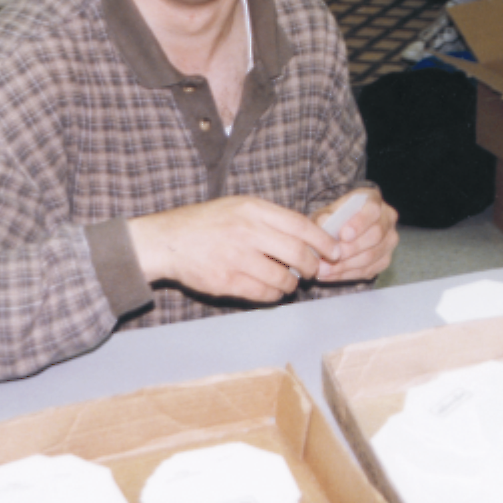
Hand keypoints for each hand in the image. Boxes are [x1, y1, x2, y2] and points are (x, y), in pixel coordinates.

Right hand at [128, 196, 341, 303]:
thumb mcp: (238, 207)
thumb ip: (270, 218)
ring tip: (290, 282)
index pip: (300, 225)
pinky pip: (263, 294)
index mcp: (252, 209)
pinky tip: (272, 290)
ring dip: (292, 284)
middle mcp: (247, 231)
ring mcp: (236, 258)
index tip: (334, 250)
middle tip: (313, 270)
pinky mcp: (227, 281)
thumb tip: (308, 236)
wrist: (168, 241)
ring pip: (283, 278)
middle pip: (297, 253)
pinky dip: (274, 295)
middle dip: (312, 266)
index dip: (323, 241)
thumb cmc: (207, 223)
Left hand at [313, 189, 398, 283]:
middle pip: (375, 236)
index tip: (343, 235)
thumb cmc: (334, 217)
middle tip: (330, 257)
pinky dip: (347, 274)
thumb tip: (325, 223)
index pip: (373, 210)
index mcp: (374, 200)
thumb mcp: (326, 212)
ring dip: (345, 266)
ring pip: (371, 256)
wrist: (340, 230)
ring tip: (324, 269)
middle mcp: (387, 219)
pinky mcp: (385, 259)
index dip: (360, 223)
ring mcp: (389, 240)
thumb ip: (325, 217)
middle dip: (351, 249)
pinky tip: (330, 275)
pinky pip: (369, 270)